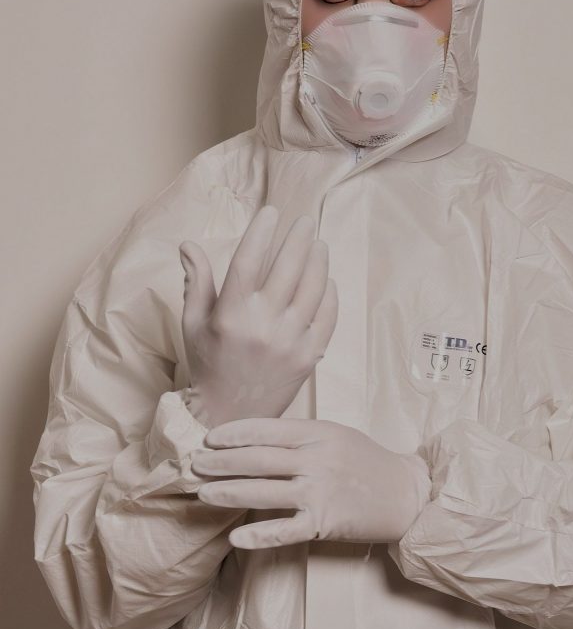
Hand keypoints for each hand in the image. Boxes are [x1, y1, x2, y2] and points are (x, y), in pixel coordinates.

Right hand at [179, 206, 337, 428]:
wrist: (230, 416)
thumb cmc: (208, 365)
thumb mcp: (193, 324)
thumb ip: (196, 281)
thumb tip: (188, 244)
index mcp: (230, 315)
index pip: (249, 261)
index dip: (261, 233)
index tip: (271, 213)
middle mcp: (262, 326)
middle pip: (287, 269)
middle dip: (299, 239)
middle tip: (305, 222)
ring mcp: (289, 342)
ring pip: (312, 289)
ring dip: (318, 262)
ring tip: (318, 245)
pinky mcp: (309, 357)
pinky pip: (327, 318)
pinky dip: (329, 295)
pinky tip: (327, 280)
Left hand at [189, 418, 432, 549]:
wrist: (405, 494)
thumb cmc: (368, 462)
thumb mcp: (337, 434)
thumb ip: (301, 435)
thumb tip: (256, 437)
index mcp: (319, 433)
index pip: (267, 430)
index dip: (234, 434)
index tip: (210, 438)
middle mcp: (317, 460)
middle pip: (258, 459)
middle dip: (221, 462)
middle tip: (195, 464)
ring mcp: (320, 492)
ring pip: (264, 492)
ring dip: (228, 492)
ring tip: (203, 492)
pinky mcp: (324, 522)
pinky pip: (285, 530)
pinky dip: (258, 534)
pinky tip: (235, 536)